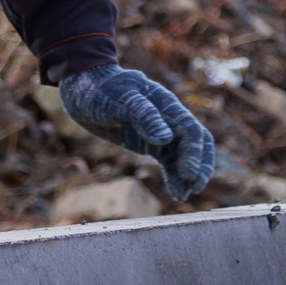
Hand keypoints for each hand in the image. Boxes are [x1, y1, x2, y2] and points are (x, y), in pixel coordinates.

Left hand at [58, 65, 215, 200]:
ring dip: (187, 175)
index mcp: (167, 105)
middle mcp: (170, 119)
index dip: (194, 153)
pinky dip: (174, 176)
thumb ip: (145, 117)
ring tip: (183, 196)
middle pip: (196, 143)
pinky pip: (169, 161)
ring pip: (184, 155)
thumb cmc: (103, 89)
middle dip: (199, 166)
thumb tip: (166, 138)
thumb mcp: (121, 101)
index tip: (188, 174)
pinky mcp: (150, 143)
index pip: (191, 130)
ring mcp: (161, 131)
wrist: (85, 88)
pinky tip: (176, 192)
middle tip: (194, 188)